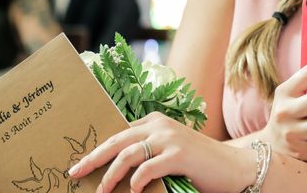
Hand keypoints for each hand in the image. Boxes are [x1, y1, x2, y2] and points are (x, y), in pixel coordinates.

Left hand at [69, 112, 254, 192]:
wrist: (233, 167)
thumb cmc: (198, 163)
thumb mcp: (168, 152)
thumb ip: (146, 152)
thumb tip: (112, 166)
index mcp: (155, 121)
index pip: (118, 132)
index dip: (97, 147)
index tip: (79, 162)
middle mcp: (160, 125)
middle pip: (117, 140)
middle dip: (92, 157)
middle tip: (74, 172)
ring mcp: (170, 138)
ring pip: (128, 154)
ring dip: (110, 175)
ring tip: (100, 191)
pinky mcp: (179, 154)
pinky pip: (148, 168)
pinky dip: (136, 181)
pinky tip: (132, 192)